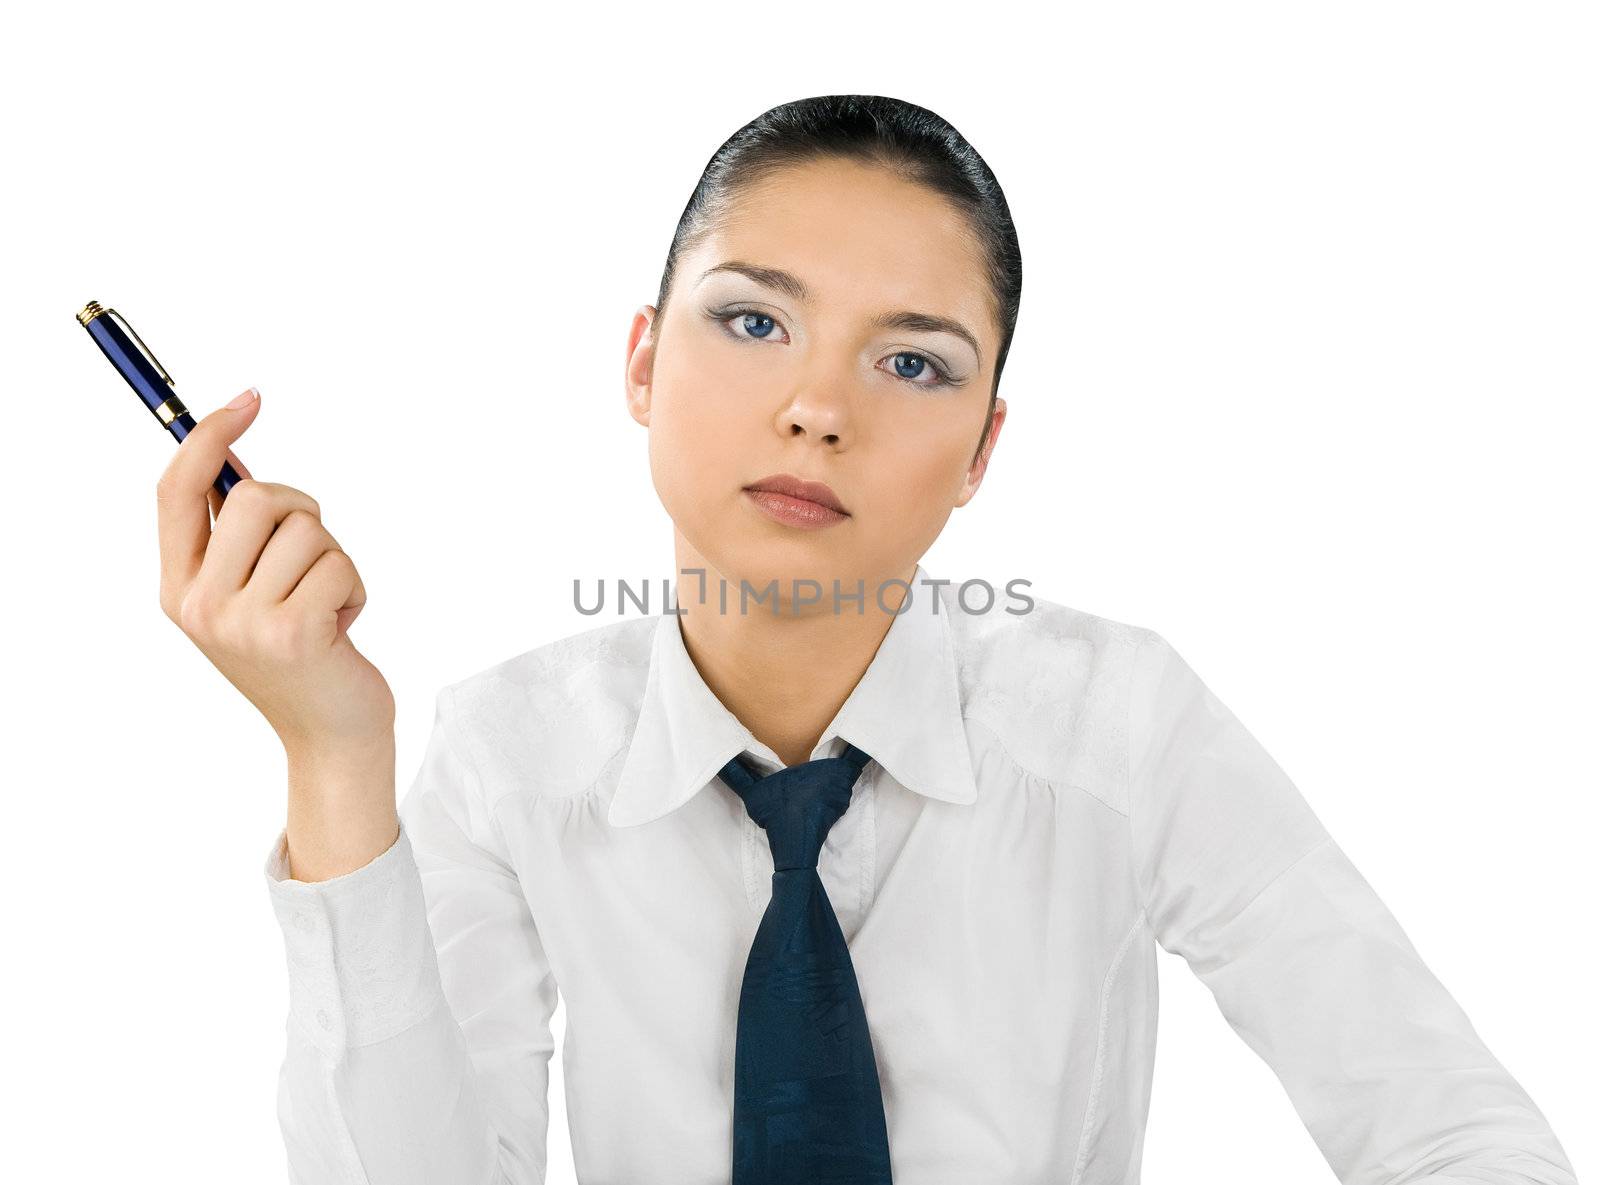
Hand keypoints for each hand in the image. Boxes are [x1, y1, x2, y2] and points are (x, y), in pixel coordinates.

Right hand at [156, 388, 395, 755]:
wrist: (331, 733)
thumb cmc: (301, 652)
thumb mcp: (251, 593)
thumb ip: (239, 534)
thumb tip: (235, 452)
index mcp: (178, 587)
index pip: (176, 490)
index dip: (208, 437)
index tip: (248, 400)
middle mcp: (199, 603)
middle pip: (253, 495)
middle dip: (301, 510)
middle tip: (314, 556)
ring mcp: (242, 622)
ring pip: (306, 529)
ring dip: (335, 559)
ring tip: (327, 603)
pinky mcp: (291, 633)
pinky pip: (338, 565)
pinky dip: (355, 587)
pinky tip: (343, 626)